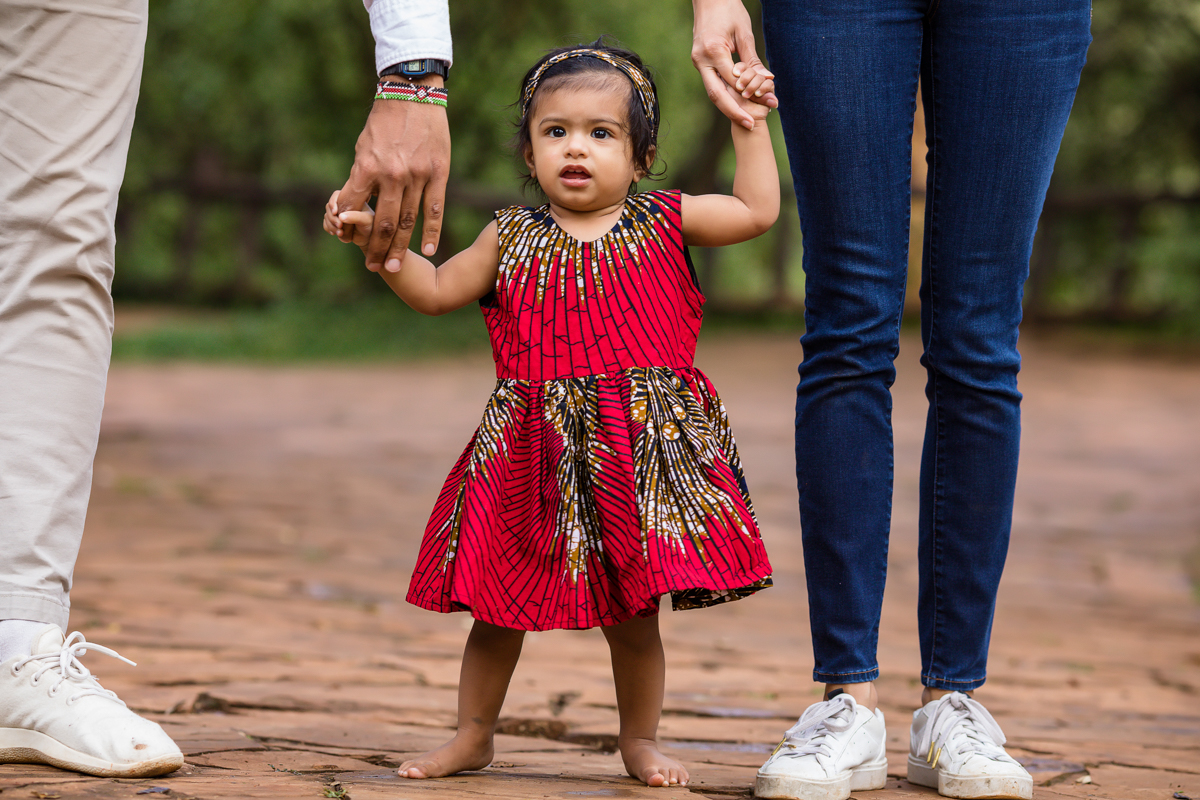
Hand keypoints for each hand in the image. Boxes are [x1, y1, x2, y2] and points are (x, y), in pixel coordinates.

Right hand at [323, 190, 374, 249]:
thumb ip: (355, 217)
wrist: (368, 237)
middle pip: (329, 207)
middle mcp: (342, 205)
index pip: (336, 195)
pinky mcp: (334, 223)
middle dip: (332, 218)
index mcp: (349, 199)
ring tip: (340, 234)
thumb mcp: (365, 220)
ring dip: (331, 225)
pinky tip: (335, 234)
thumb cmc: (370, 225)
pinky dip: (329, 229)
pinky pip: (326, 224)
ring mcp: (337, 214)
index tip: (335, 213)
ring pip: (327, 216)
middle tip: (340, 226)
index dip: (333, 203)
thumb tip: (341, 216)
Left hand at [336, 80, 449, 272]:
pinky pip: (434, 209)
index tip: (348, 241)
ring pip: (408, 220)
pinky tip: (427, 250)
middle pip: (383, 222)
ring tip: (394, 266)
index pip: (355, 206)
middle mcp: (392, 174)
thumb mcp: (363, 146)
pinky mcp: (438, 173)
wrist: (413, 93)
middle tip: (373, 267)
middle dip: (376, 248)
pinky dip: (431, 232)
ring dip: (400, 247)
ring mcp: (417, 175)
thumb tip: (357, 204)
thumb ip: (362, 177)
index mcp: (368, 167)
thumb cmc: (383, 120)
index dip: (348, 226)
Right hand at [691, 0, 777, 128]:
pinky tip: (738, 105)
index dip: (750, 94)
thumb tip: (766, 79)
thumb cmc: (728, 9)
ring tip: (746, 119)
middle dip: (734, 112)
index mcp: (713, 50)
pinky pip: (713, 83)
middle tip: (751, 125)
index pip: (733, 80)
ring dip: (729, 107)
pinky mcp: (700, 62)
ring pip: (713, 92)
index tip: (766, 104)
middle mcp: (701, 60)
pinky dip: (726, 95)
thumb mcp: (744, 32)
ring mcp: (698, 62)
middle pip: (717, 95)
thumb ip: (752, 59)